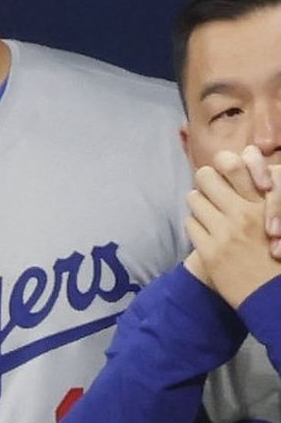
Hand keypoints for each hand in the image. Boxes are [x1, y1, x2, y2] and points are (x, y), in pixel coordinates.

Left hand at [186, 157, 280, 307]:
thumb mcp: (277, 222)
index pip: (234, 164)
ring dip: (200, 204)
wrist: (276, 299)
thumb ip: (260, 202)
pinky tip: (207, 234)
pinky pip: (190, 224)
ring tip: (208, 213)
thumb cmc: (280, 261)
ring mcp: (225, 233)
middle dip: (207, 182)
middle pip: (205, 176)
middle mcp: (244, 214)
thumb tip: (238, 177)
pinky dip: (196, 226)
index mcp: (264, 204)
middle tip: (211, 193)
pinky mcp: (210, 252)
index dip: (227, 167)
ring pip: (193, 199)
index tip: (228, 177)